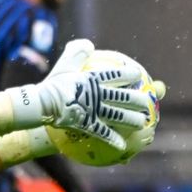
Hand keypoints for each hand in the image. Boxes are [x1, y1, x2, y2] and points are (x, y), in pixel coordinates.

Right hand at [7, 40, 150, 149]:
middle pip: (125, 98)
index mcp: (93, 79)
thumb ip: (77, 52)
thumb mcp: (64, 64)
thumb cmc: (52, 83)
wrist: (41, 103)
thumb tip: (89, 45)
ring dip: (133, 120)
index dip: (130, 75)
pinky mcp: (87, 124)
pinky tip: (122, 146)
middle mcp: (98, 94)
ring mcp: (94, 110)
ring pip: (119, 116)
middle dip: (141, 100)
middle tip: (150, 102)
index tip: (139, 75)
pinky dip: (113, 139)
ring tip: (143, 123)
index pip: (117, 75)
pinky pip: (102, 133)